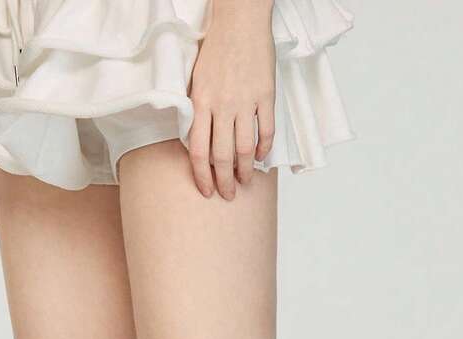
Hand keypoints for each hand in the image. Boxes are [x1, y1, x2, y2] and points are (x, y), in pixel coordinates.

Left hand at [187, 0, 275, 199]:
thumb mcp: (196, 81)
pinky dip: (264, 149)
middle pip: (222, 157)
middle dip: (225, 182)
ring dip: (245, 170)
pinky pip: (266, 131)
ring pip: (245, 149)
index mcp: (201, 103)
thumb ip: (198, 111)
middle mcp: (222, 106)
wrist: (240, 20)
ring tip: (246, 181)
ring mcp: (245, 101)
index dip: (202, 177)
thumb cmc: (216, 49)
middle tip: (228, 195)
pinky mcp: (265, 95)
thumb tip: (198, 142)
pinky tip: (262, 158)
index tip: (206, 191)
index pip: (198, 152)